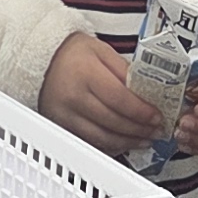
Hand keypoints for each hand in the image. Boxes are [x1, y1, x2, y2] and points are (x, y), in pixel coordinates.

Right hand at [38, 33, 160, 156]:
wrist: (41, 61)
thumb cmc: (71, 53)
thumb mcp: (102, 51)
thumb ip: (125, 71)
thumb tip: (147, 92)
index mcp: (85, 73)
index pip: (119, 99)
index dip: (141, 112)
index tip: (156, 116)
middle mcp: (73, 97)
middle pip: (113, 121)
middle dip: (139, 130)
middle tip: (156, 130)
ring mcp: (65, 115)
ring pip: (102, 138)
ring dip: (128, 142)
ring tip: (144, 140)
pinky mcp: (61, 127)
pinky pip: (90, 143)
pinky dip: (110, 147)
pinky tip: (123, 144)